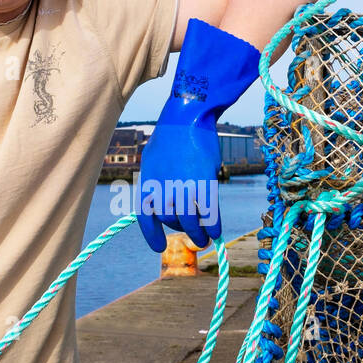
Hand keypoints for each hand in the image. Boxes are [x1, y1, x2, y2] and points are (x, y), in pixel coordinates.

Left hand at [138, 18, 260, 251]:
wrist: (188, 116)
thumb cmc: (172, 136)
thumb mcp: (154, 159)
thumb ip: (157, 182)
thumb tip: (165, 203)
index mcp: (147, 183)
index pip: (146, 217)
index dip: (152, 235)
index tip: (159, 247)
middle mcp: (162, 188)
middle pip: (171, 220)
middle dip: (181, 229)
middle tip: (192, 234)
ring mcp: (183, 187)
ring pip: (189, 222)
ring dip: (198, 235)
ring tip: (204, 239)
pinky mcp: (204, 184)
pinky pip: (208, 214)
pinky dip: (213, 225)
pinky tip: (216, 231)